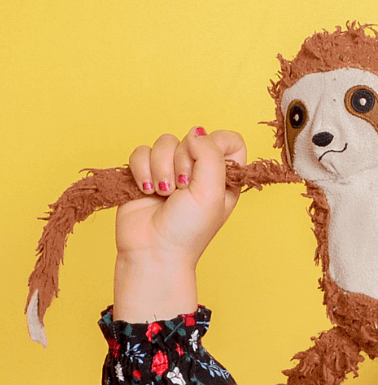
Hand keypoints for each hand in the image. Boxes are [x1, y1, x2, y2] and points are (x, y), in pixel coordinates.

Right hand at [113, 128, 245, 322]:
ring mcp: (171, 170)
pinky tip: (146, 190)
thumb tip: (197, 133)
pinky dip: (142, 169)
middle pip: (192, 137)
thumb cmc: (188, 230)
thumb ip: (211, 156)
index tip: (208, 166)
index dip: (217, 145)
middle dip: (182, 163)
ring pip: (164, 142)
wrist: (153, 251)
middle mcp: (198, 172)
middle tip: (181, 190)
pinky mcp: (145, 172)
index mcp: (224, 178)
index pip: (229, 141)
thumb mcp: (212, 193)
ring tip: (163, 194)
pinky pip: (140, 151)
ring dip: (160, 168)